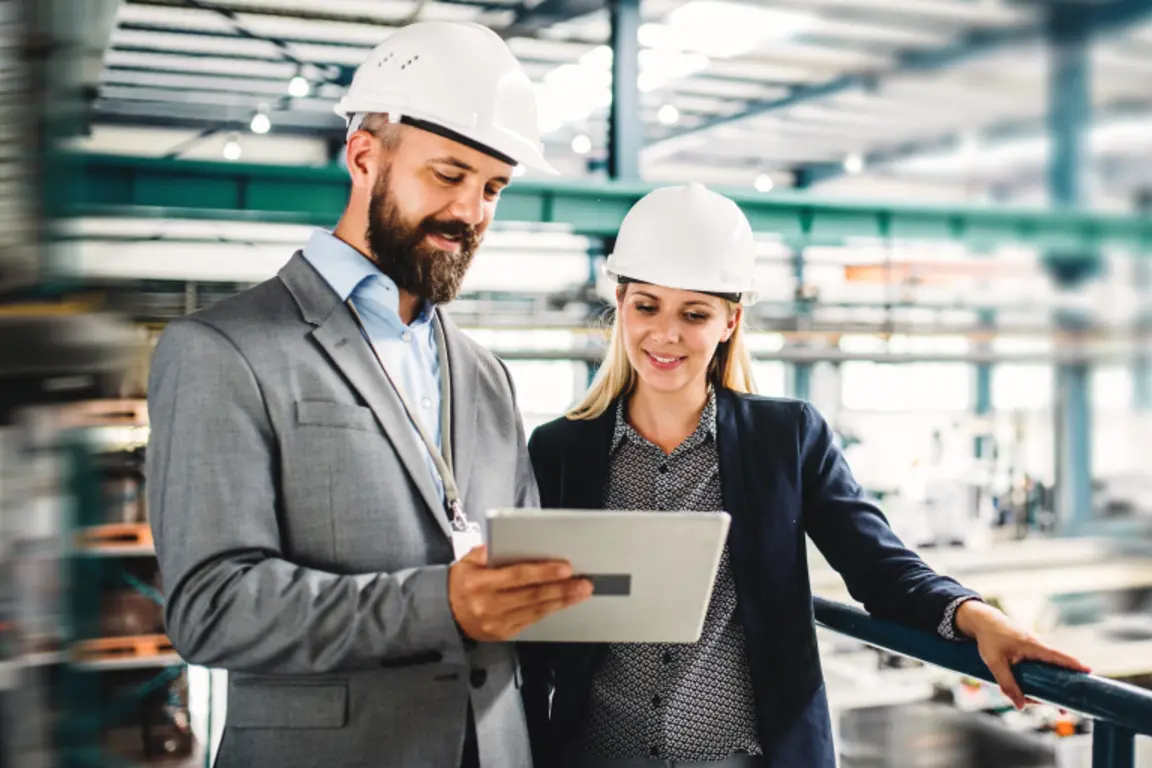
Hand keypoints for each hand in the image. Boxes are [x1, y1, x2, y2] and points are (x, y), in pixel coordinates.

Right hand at [449, 545, 592, 641]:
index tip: (565, 568)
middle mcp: (488, 605)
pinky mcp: (503, 634)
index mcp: (479, 583)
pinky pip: (531, 621)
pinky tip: (563, 603)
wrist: (444, 614)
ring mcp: (496, 623)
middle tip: (583, 581)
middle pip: (532, 595)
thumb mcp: (466, 561)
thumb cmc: (460, 583)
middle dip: (561, 588)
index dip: (543, 572)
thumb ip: (486, 552)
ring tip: (580, 592)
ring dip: (562, 601)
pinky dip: (549, 611)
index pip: (517, 575)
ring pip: (536, 610)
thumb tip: (508, 543)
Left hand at [955, 600, 1090, 709]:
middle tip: (1063, 709)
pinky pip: (1041, 667)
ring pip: (1048, 670)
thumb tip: (1020, 705)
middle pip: (1057, 669)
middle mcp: (1039, 646)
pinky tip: (1030, 692)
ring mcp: (1035, 648)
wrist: (982, 620)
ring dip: (1047, 686)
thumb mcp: (995, 663)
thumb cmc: (989, 638)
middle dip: (1061, 688)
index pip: (1060, 657)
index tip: (1090, 674)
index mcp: (1034, 646)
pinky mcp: (1030, 650)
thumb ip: (1007, 683)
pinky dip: (1040, 679)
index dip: (1075, 666)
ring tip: (1043, 703)